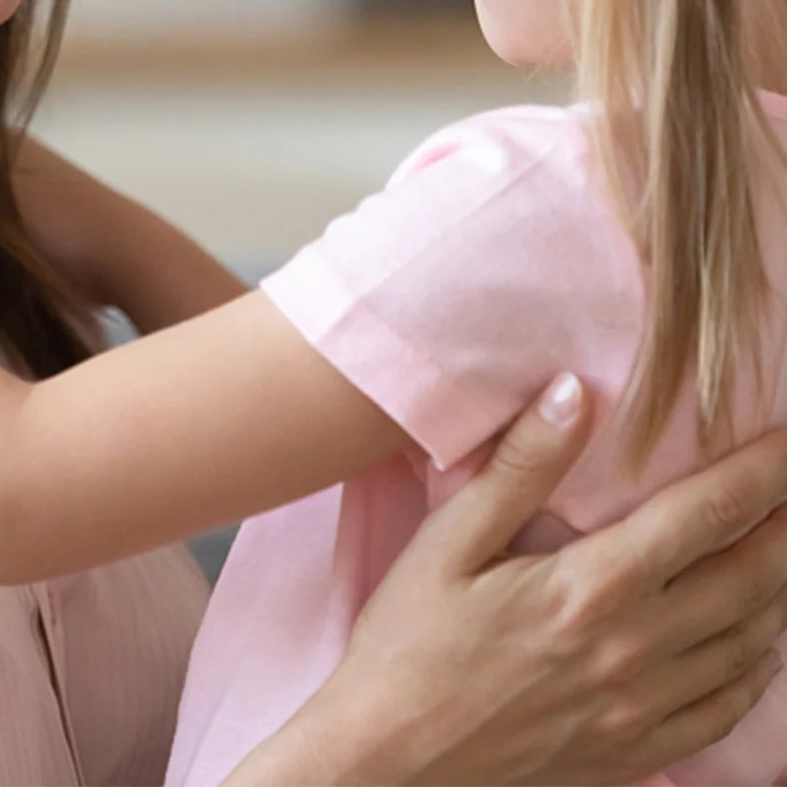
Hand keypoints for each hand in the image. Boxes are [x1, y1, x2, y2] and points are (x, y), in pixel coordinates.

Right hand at [235, 375, 786, 783]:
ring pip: (750, 644)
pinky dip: (759, 669)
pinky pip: (726, 710)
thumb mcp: (449, 541)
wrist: (393, 761)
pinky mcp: (635, 751)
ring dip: (781, 590)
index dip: (761, 473)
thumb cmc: (408, 642)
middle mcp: (635, 650)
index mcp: (592, 588)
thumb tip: (573, 391)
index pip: (704, 516)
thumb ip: (519, 467)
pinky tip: (759, 643)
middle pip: (750, 579)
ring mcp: (642, 709)